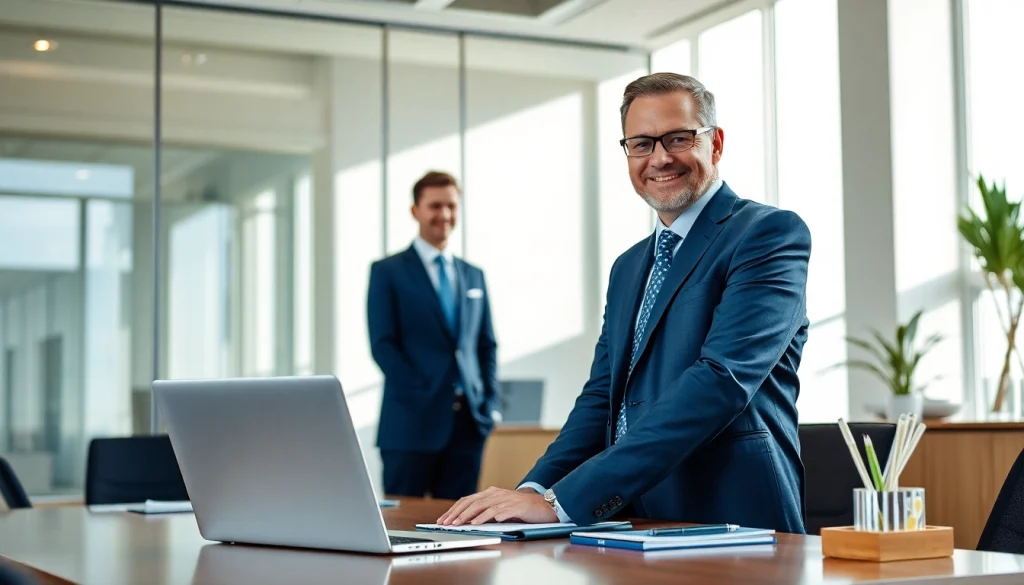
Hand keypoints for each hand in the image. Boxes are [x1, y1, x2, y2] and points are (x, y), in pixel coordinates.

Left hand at [436, 486, 557, 525]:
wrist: (545, 506)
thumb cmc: (521, 509)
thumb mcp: (501, 508)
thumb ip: (486, 511)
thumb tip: (468, 521)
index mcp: (491, 493)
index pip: (468, 500)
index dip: (454, 509)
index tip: (443, 519)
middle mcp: (496, 493)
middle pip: (472, 502)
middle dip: (457, 513)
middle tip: (446, 523)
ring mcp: (505, 499)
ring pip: (482, 506)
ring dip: (468, 516)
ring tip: (458, 524)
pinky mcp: (514, 506)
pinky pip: (497, 512)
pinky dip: (485, 517)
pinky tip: (477, 524)